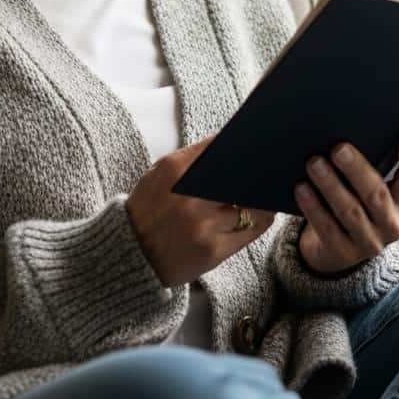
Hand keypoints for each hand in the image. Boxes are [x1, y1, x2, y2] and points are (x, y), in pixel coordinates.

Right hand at [126, 134, 276, 287]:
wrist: (129, 253)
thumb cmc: (148, 210)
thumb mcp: (159, 174)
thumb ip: (191, 159)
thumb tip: (230, 144)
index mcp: (175, 170)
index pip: (220, 149)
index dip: (242, 147)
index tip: (256, 147)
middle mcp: (190, 196)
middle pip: (241, 177)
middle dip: (256, 174)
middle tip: (269, 170)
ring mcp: (202, 224)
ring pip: (250, 206)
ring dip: (262, 201)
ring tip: (268, 194)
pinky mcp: (213, 250)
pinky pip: (249, 231)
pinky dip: (261, 221)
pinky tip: (264, 215)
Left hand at [293, 135, 398, 276]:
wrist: (339, 247)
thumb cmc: (358, 201)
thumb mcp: (372, 185)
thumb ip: (374, 165)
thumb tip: (353, 129)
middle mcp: (392, 224)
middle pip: (376, 195)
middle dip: (357, 170)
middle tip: (339, 148)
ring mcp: (369, 242)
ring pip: (350, 212)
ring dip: (331, 185)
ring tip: (314, 164)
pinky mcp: (343, 252)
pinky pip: (327, 228)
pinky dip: (313, 206)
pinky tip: (302, 188)